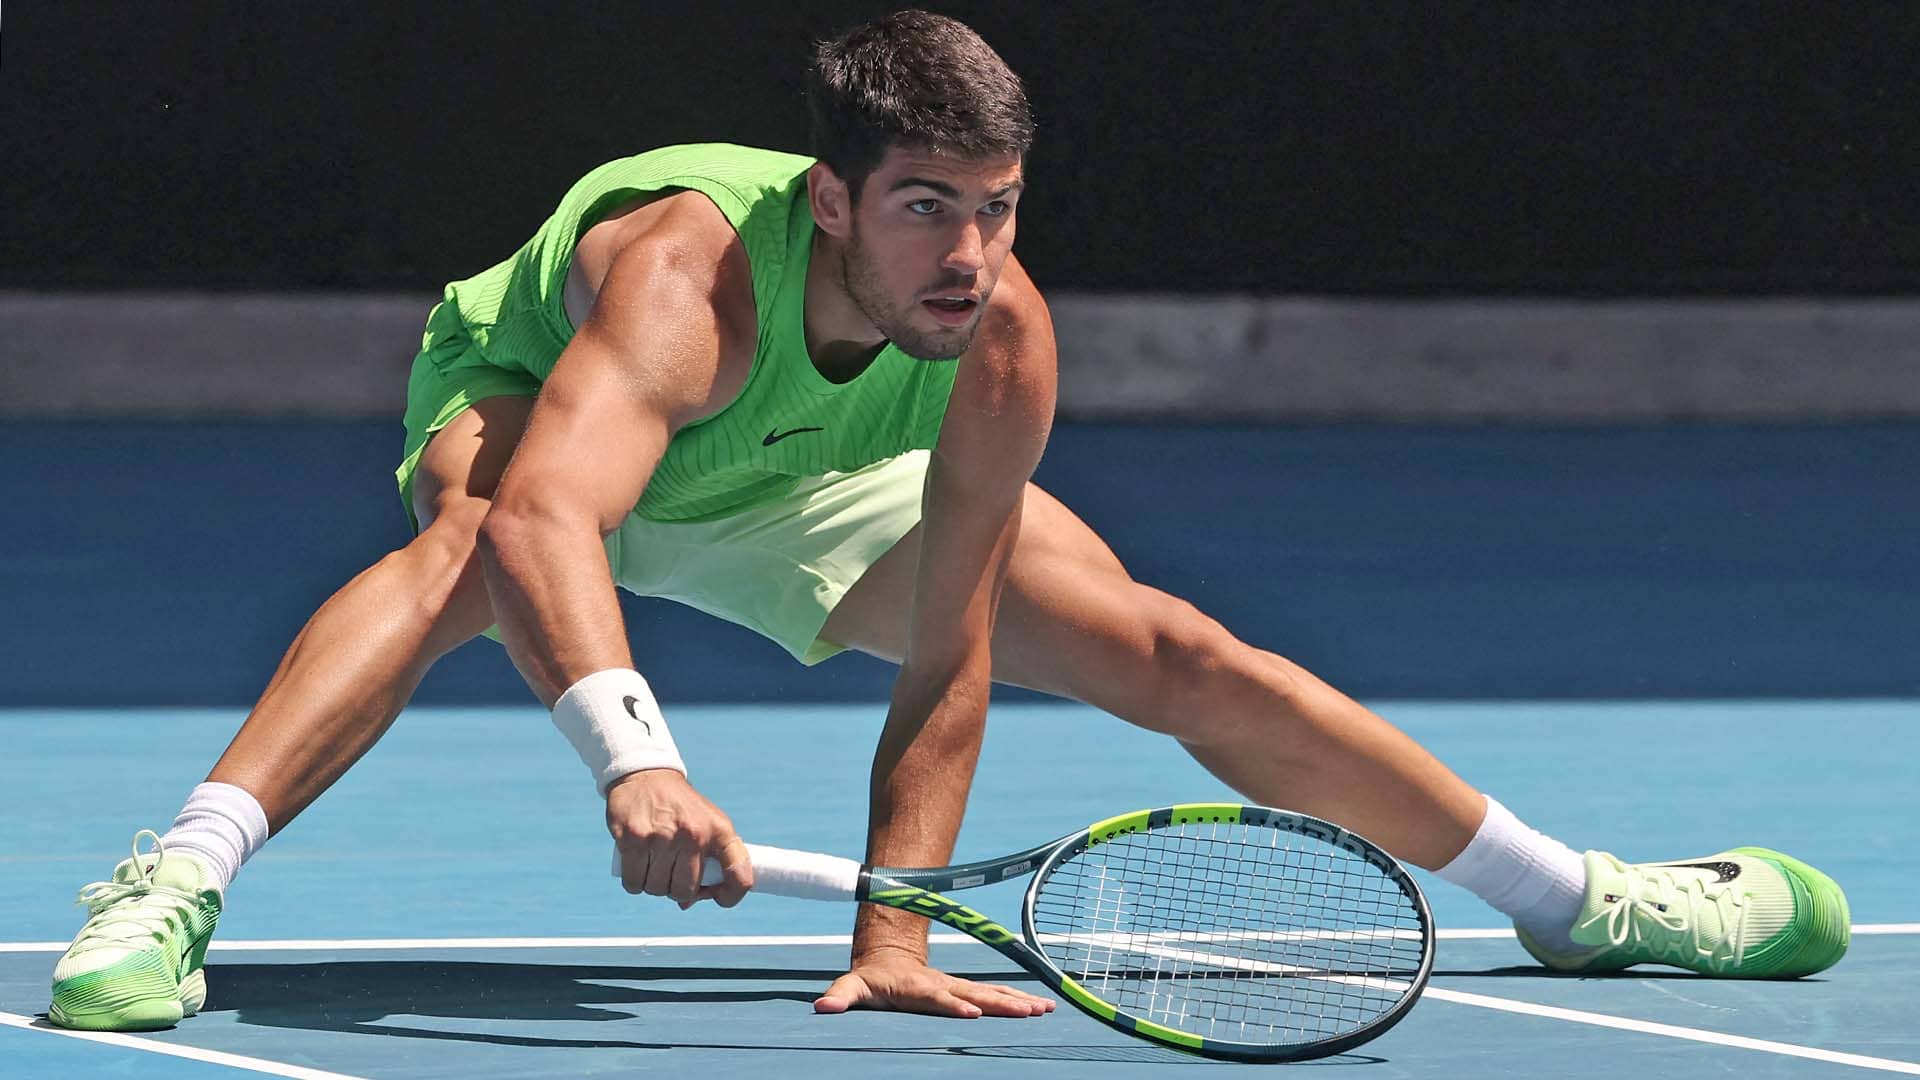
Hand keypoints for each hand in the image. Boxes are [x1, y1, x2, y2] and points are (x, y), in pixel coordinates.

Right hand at [606, 769, 751, 907]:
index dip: (732, 896)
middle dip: (677, 890)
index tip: (718, 896)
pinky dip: (635, 882)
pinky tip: (637, 865)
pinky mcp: (634, 838)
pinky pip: (634, 883)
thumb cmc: (681, 809)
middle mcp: (694, 834)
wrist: (647, 775)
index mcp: (719, 831)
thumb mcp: (706, 825)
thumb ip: (704, 863)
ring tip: (654, 864)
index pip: (740, 875)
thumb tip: (685, 904)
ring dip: (653, 885)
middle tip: (671, 874)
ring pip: (657, 889)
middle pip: (686, 891)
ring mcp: (662, 837)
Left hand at [814, 950, 1054, 1018]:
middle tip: (1028, 1012)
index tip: (972, 1014)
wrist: (889, 957)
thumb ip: (840, 995)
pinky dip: (1018, 1001)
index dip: (953, 1005)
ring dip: (1018, 1002)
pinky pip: (994, 996)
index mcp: (917, 987)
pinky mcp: (965, 991)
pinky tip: (1042, 1008)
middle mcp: (942, 986)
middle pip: (975, 996)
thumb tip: (822, 1006)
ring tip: (1044, 1009)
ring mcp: (957, 987)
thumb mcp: (852, 985)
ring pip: (991, 994)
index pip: (937, 998)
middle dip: (1002, 1005)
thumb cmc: (870, 978)